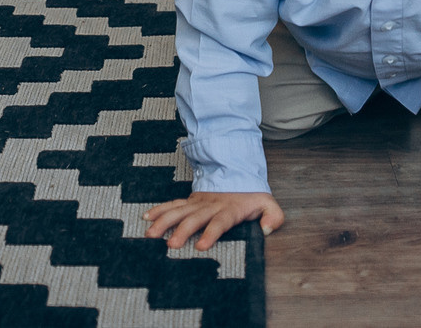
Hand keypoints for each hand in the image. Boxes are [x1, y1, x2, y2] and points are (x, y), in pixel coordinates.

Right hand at [143, 191, 283, 251]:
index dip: (211, 232)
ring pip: (179, 210)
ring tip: (151, 234)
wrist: (239, 175)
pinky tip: (147, 218)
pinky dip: (160, 210)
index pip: (220, 221)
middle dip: (182, 231)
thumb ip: (273, 217)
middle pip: (195, 218)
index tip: (202, 245)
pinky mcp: (190, 201)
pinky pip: (173, 204)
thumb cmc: (252, 196)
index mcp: (230, 209)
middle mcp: (211, 205)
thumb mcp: (269, 204)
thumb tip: (267, 229)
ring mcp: (198, 202)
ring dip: (164, 221)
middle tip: (170, 245)